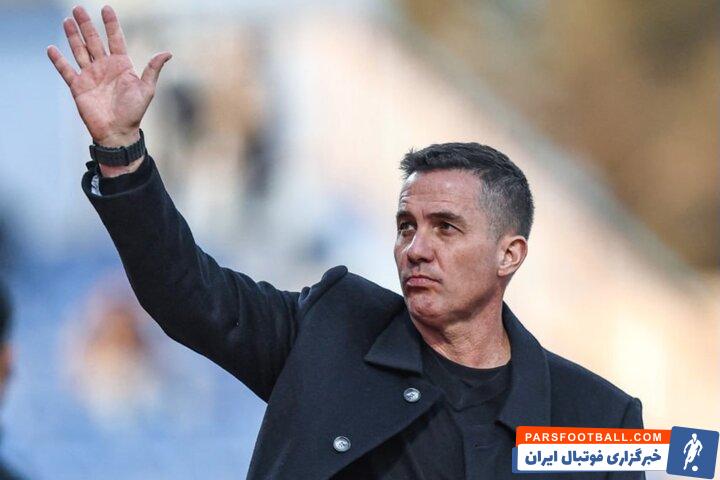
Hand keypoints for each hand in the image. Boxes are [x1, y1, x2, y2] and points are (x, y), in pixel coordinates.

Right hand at [47, 5, 170, 148]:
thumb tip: (167, 53)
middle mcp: (104, 67)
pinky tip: (52, 49)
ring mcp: (90, 75)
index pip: (115, 39)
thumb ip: (153, 69)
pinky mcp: (78, 86)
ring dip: (73, 36)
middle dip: (86, 24)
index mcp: (121, 65)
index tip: (106, 8)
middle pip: (93, 41)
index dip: (111, 24)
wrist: (118, 132)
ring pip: (79, 51)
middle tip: (78, 8)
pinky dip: (59, 60)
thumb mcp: (146, 89)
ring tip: (68, 20)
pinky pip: (66, 71)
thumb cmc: (134, 112)